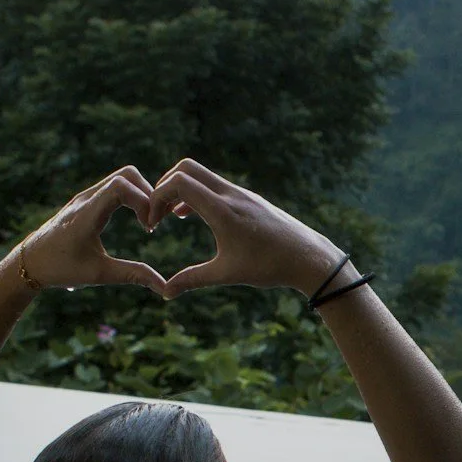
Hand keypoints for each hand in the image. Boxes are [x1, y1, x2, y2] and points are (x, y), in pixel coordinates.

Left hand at [13, 168, 166, 291]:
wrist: (29, 262)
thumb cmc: (61, 269)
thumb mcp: (99, 275)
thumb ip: (133, 275)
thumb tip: (165, 287)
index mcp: (86, 215)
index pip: (121, 186)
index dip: (144, 201)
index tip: (150, 228)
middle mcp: (85, 199)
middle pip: (127, 174)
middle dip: (148, 194)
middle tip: (154, 222)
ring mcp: (85, 196)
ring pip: (122, 177)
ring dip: (141, 194)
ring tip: (148, 222)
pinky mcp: (85, 199)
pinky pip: (114, 186)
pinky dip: (131, 196)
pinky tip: (136, 219)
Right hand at [145, 159, 346, 298]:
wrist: (308, 257)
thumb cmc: (269, 267)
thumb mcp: (227, 274)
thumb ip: (192, 279)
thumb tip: (165, 293)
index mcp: (222, 210)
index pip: (178, 183)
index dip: (156, 198)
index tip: (152, 223)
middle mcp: (231, 194)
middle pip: (186, 168)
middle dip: (164, 187)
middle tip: (157, 214)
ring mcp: (241, 193)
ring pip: (201, 175)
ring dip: (181, 190)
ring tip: (171, 217)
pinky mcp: (248, 198)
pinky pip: (215, 185)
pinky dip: (197, 194)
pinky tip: (192, 215)